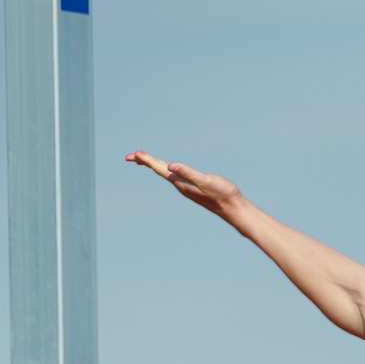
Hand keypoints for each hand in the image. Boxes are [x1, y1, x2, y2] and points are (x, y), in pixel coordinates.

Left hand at [125, 151, 241, 216]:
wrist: (234, 209)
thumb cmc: (222, 194)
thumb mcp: (206, 180)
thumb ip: (188, 173)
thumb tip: (170, 166)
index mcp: (181, 182)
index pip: (160, 168)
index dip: (147, 160)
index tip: (134, 154)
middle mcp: (181, 185)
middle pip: (159, 171)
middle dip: (145, 162)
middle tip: (130, 156)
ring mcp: (187, 187)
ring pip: (166, 174)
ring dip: (154, 165)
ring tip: (144, 160)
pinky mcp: (194, 188)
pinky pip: (175, 176)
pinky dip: (167, 169)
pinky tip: (168, 169)